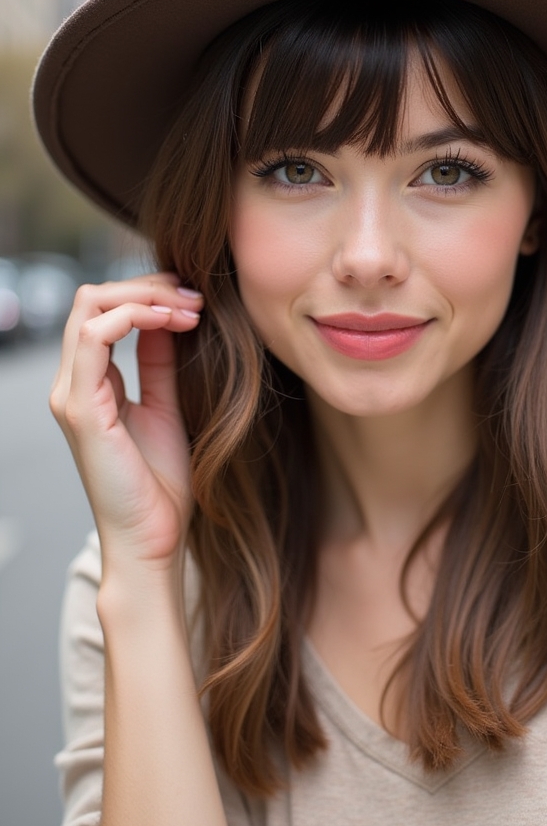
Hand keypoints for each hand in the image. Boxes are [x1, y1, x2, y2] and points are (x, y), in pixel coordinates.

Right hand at [50, 274, 203, 570]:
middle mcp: (72, 383)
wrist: (155, 540)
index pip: (103, 309)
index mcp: (90, 382)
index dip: (150, 293)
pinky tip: (172, 323)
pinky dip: (135, 316)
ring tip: (190, 309)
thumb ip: (159, 362)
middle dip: (149, 286)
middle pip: (93, 298)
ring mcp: (71, 395)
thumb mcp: (166, 405)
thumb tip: (167, 316)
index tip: (197, 300)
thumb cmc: (161, 483)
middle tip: (196, 297)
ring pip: (90, 307)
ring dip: (146, 296)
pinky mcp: (81, 409)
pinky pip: (95, 338)